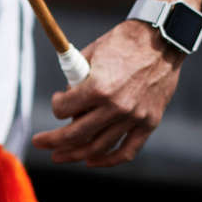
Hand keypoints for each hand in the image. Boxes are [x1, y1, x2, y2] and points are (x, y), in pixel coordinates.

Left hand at [32, 20, 183, 166]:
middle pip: (75, 134)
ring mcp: (134, 117)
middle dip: (52, 141)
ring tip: (60, 156)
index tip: (57, 100)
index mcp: (98, 88)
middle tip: (39, 143)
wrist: (162, 40)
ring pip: (98, 147)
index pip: (63, 110)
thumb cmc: (122, 43)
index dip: (56, 105)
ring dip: (74, 154)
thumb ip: (75, 81)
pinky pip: (127, 151)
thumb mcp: (90, 54)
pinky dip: (108, 160)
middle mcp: (116, 106)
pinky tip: (92, 161)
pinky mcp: (149, 122)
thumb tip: (66, 101)